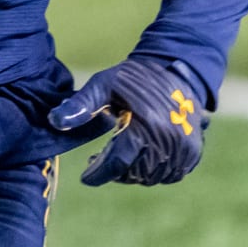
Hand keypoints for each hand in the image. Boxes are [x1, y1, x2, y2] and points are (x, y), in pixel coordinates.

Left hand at [48, 57, 206, 185]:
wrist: (176, 69)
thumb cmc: (133, 78)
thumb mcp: (104, 84)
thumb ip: (80, 105)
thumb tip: (54, 121)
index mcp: (145, 124)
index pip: (118, 162)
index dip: (99, 173)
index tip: (85, 178)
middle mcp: (168, 140)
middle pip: (134, 173)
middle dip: (114, 172)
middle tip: (100, 161)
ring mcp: (185, 148)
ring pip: (152, 177)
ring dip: (133, 173)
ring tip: (119, 157)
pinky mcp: (193, 152)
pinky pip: (170, 174)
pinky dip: (154, 171)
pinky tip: (141, 157)